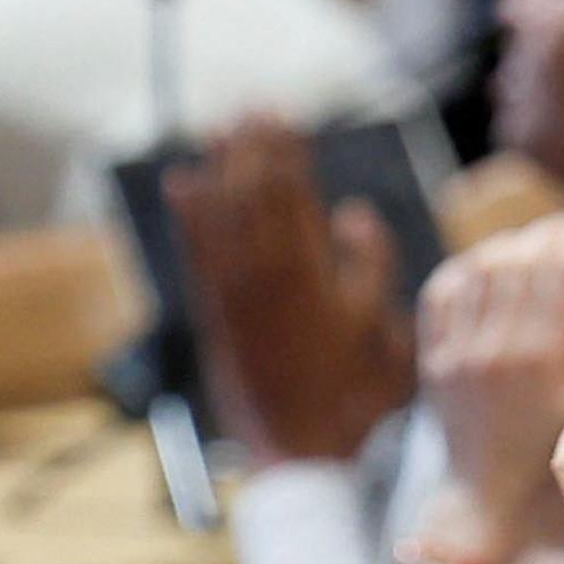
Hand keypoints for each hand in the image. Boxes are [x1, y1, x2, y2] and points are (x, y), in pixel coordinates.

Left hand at [171, 118, 411, 465]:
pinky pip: (195, 253)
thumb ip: (371, 264)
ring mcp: (234, 297)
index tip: (285, 116)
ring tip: (221, 130)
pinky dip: (187, 216)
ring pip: (222, 216)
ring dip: (221, 168)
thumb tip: (351, 214)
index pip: (295, 195)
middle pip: (254, 194)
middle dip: (254, 148)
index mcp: (312, 274)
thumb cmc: (353, 397)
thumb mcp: (384, 327)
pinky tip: (179, 183)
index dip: (287, 152)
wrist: (301, 455)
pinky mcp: (214, 319)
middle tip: (251, 108)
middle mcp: (266, 278)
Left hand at [421, 193, 563, 538]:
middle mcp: (490, 346)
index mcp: (535, 355)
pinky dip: (468, 268)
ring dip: (513, 243)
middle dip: (554, 230)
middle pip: (521, 257)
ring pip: (480, 266)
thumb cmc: (553, 456)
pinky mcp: (433, 359)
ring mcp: (456, 351)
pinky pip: (443, 292)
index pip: (560, 266)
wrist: (489, 497)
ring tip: (540, 239)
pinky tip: (490, 264)